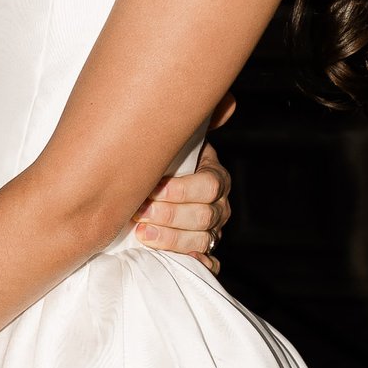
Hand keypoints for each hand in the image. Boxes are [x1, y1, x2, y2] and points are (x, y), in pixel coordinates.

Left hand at [132, 109, 233, 270]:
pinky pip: (208, 265)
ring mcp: (211, 231)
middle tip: (140, 213)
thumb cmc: (159, 166)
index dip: (181, 190)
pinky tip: (175, 262)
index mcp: (214, 177)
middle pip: (204, 216)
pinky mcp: (202, 253)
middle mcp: (217, 206)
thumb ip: (197, 121)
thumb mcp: (173, 143)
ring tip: (143, 235)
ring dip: (173, 240)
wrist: (146, 196)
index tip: (153, 188)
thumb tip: (227, 103)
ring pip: (203, 241)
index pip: (209, 186)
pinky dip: (195, 264)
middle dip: (171, 215)